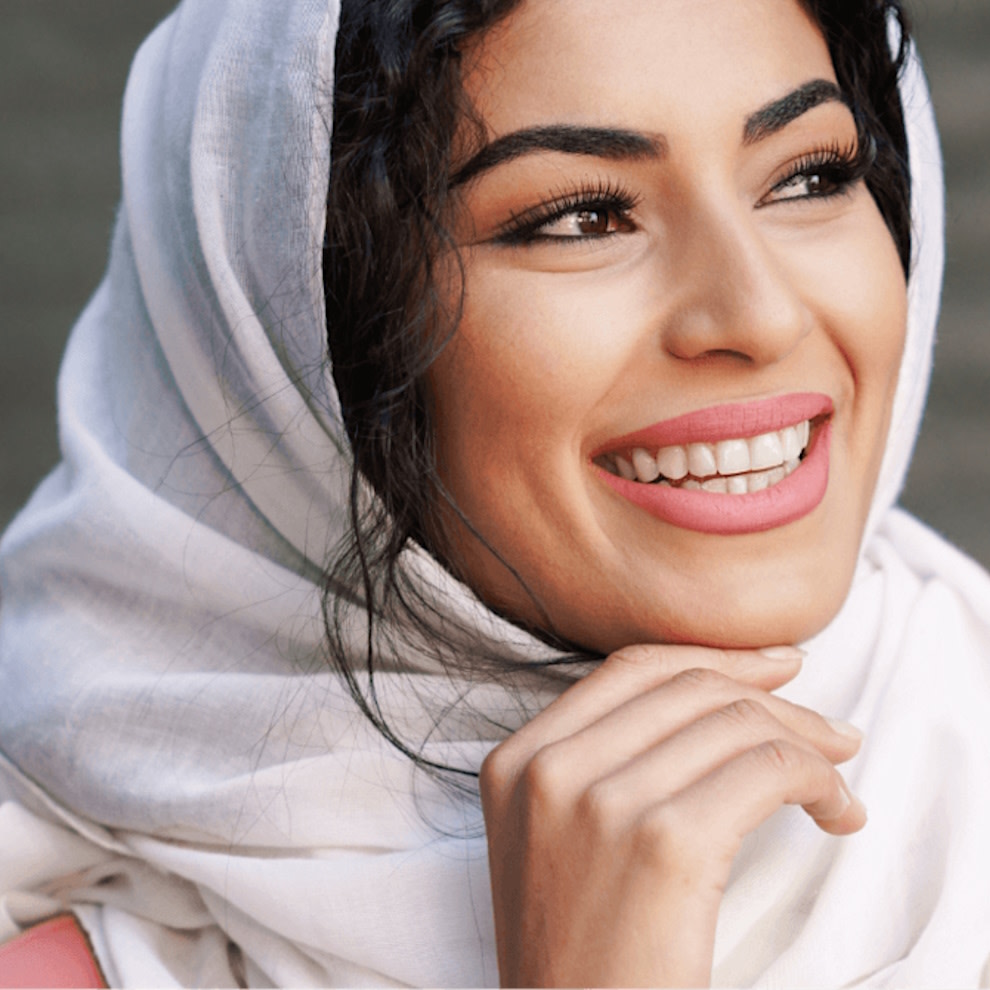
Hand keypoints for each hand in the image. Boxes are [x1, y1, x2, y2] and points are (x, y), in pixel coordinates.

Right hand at [481, 644, 865, 986]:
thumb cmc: (580, 956)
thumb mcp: (554, 842)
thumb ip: (602, 763)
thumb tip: (715, 700)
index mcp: (517, 761)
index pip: (631, 669)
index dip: (714, 658)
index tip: (774, 667)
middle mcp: (550, 768)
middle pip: (689, 690)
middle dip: (776, 701)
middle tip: (830, 731)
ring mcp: (601, 802)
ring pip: (736, 723)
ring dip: (809, 745)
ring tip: (838, 779)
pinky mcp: (663, 843)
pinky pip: (767, 772)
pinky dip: (818, 780)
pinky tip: (835, 811)